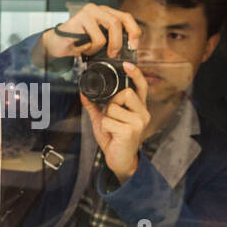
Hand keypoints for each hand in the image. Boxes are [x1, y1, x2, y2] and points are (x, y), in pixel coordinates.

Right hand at [41, 3, 140, 59]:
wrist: (57, 45)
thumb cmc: (78, 44)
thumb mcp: (99, 43)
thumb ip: (112, 41)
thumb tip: (129, 50)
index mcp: (106, 14)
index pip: (126, 17)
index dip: (134, 31)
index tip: (134, 46)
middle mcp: (99, 9)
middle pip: (120, 21)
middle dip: (121, 40)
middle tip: (115, 54)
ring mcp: (90, 11)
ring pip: (112, 26)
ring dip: (109, 44)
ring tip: (97, 52)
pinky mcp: (81, 17)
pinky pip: (97, 36)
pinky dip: (93, 48)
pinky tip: (84, 49)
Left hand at [80, 62, 148, 182]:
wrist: (119, 161)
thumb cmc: (115, 140)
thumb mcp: (104, 120)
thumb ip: (95, 106)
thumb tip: (83, 94)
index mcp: (139, 108)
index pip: (141, 86)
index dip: (136, 74)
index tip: (127, 65)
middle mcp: (143, 114)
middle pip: (125, 93)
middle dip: (112, 103)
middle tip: (112, 116)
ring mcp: (138, 123)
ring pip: (113, 108)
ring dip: (107, 118)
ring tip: (112, 128)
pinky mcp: (130, 132)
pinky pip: (109, 121)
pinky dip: (105, 127)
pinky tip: (112, 135)